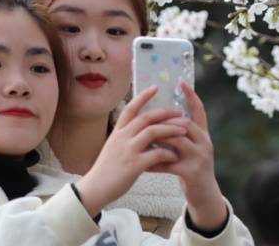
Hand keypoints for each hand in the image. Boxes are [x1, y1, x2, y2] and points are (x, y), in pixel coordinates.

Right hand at [73, 87, 186, 216]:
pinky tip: (175, 155)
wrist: (94, 189)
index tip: (155, 87)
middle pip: (147, 117)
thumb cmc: (106, 170)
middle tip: (180, 112)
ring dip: (171, 129)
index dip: (143, 97)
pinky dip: (168, 153)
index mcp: (118, 132)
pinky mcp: (134, 165)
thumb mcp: (113, 147)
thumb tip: (142, 130)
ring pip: (153, 132)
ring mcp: (128, 150)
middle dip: (166, 113)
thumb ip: (126, 137)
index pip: (131, 108)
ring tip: (184, 130)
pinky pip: (156, 154)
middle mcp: (122, 137)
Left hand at [156, 82, 227, 231]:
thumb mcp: (190, 150)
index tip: (180, 81)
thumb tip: (158, 121)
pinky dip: (154, 162)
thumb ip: (179, 136)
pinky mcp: (191, 172)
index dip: (191, 95)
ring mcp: (200, 157)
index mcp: (203, 134)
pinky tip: (143, 164)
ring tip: (142, 139)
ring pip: (176, 140)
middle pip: (185, 123)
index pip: (199, 110)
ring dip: (158, 139)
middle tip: (147, 118)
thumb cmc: (192, 169)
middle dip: (165, 120)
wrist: (204, 195)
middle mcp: (205, 142)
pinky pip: (169, 163)